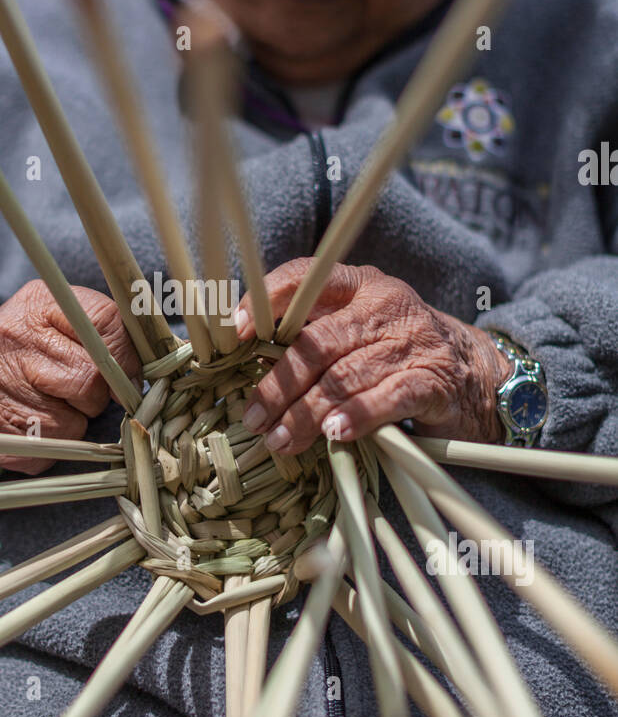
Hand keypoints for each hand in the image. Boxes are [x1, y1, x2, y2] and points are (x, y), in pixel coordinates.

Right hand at [0, 280, 141, 473]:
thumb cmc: (44, 347)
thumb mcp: (74, 320)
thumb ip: (117, 331)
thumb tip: (165, 362)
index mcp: (38, 302)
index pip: (107, 326)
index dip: (126, 359)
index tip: (126, 374)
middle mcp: (8, 335)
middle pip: (90, 381)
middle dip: (95, 396)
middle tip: (78, 392)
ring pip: (69, 424)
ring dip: (73, 425)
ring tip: (52, 405)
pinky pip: (42, 452)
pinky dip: (48, 448)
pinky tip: (32, 425)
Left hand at [235, 259, 510, 451]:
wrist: (479, 371)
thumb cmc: (400, 350)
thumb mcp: (361, 326)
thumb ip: (315, 333)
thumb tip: (248, 357)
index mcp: (359, 284)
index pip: (307, 277)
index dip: (268, 299)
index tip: (237, 330)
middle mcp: (384, 306)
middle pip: (319, 343)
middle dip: (280, 384)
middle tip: (253, 418)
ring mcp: (412, 342)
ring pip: (346, 376)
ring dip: (308, 413)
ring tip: (281, 439)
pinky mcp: (434, 380)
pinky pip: (390, 398)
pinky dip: (358, 416)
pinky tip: (335, 434)